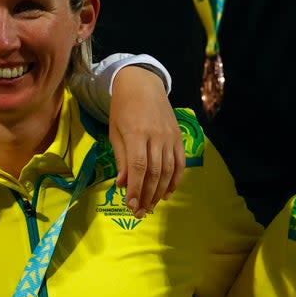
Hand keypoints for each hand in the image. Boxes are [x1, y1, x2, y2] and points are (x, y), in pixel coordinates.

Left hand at [108, 66, 184, 218]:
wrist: (143, 84)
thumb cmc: (123, 108)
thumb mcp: (115, 131)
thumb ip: (121, 158)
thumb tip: (123, 184)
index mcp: (137, 134)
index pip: (138, 167)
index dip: (136, 189)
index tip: (131, 206)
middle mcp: (156, 137)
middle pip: (154, 172)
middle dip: (147, 195)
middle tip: (140, 212)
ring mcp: (170, 137)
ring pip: (168, 170)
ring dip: (160, 191)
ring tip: (151, 206)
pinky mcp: (179, 138)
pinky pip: (180, 163)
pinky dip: (175, 180)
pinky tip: (168, 192)